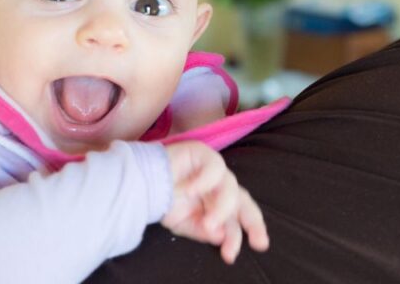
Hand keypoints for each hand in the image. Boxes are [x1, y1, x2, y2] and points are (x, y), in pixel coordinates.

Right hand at [162, 141, 269, 263]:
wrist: (140, 183)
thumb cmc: (163, 202)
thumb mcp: (184, 224)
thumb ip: (204, 230)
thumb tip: (221, 237)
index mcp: (218, 204)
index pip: (240, 216)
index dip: (251, 230)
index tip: (259, 245)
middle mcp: (220, 187)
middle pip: (244, 201)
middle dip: (253, 221)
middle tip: (257, 240)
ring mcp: (214, 171)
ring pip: (230, 189)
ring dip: (221, 210)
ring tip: (207, 224)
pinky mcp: (203, 153)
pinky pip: (213, 167)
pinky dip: (204, 181)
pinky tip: (190, 191)